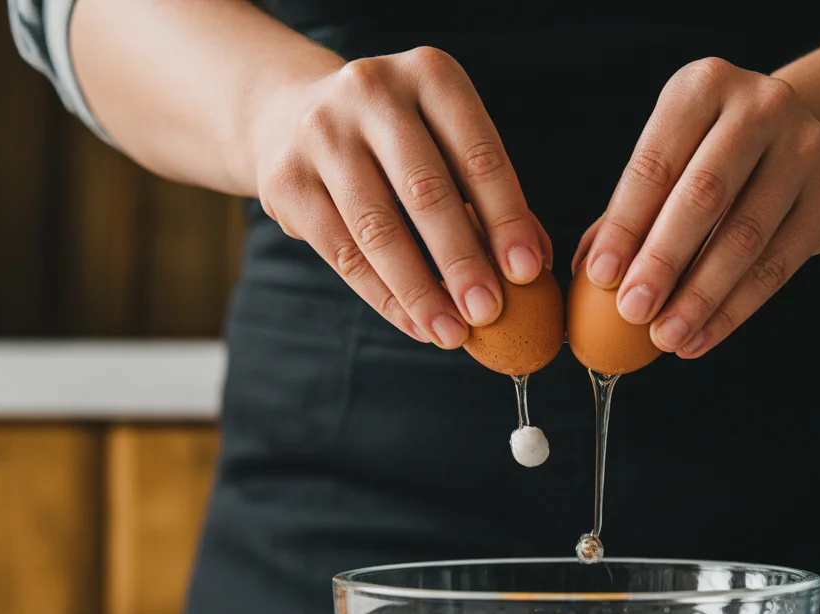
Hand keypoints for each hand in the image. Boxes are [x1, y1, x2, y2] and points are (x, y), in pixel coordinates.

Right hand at [250, 47, 551, 347]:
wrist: (291, 114)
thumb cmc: (401, 142)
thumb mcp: (449, 143)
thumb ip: (492, 198)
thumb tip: (534, 267)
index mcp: (430, 75)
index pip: (477, 155)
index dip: (506, 217)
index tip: (527, 272)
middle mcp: (371, 91)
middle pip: (425, 192)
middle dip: (462, 261)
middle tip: (490, 312)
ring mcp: (320, 133)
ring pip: (377, 229)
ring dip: (420, 291)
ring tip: (453, 333)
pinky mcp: (285, 179)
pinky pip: (342, 253)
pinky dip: (384, 297)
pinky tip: (416, 325)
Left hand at [574, 58, 819, 357]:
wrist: (799, 138)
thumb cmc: (711, 156)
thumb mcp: (670, 158)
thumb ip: (627, 212)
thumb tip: (584, 276)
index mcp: (703, 86)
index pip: (656, 163)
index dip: (625, 224)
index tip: (600, 276)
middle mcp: (761, 106)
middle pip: (704, 196)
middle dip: (663, 261)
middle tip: (632, 312)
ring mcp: (806, 148)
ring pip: (747, 237)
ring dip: (701, 297)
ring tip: (666, 338)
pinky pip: (781, 263)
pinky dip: (736, 310)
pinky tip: (703, 337)